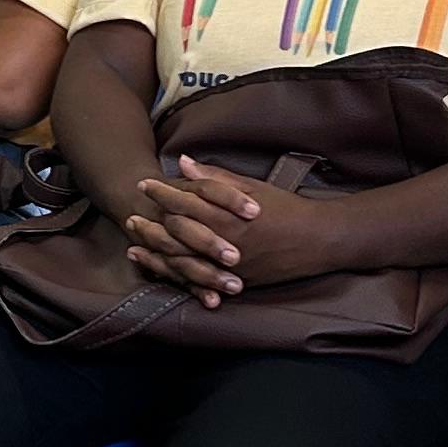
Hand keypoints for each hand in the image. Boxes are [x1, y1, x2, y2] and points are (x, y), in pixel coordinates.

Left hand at [123, 156, 349, 299]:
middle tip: (130, 217)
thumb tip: (183, 163)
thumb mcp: (251, 187)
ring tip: (134, 245)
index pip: (183, 202)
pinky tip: (161, 271)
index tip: (144, 184)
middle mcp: (223, 243)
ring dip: (155, 253)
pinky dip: (176, 277)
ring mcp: (227, 267)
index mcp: (226, 216)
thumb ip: (214, 178)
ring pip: (182, 262)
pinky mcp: (234, 282)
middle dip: (151, 224)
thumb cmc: (285, 209)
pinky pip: (198, 283)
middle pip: (176, 234)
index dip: (161, 193)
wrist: (317, 241)